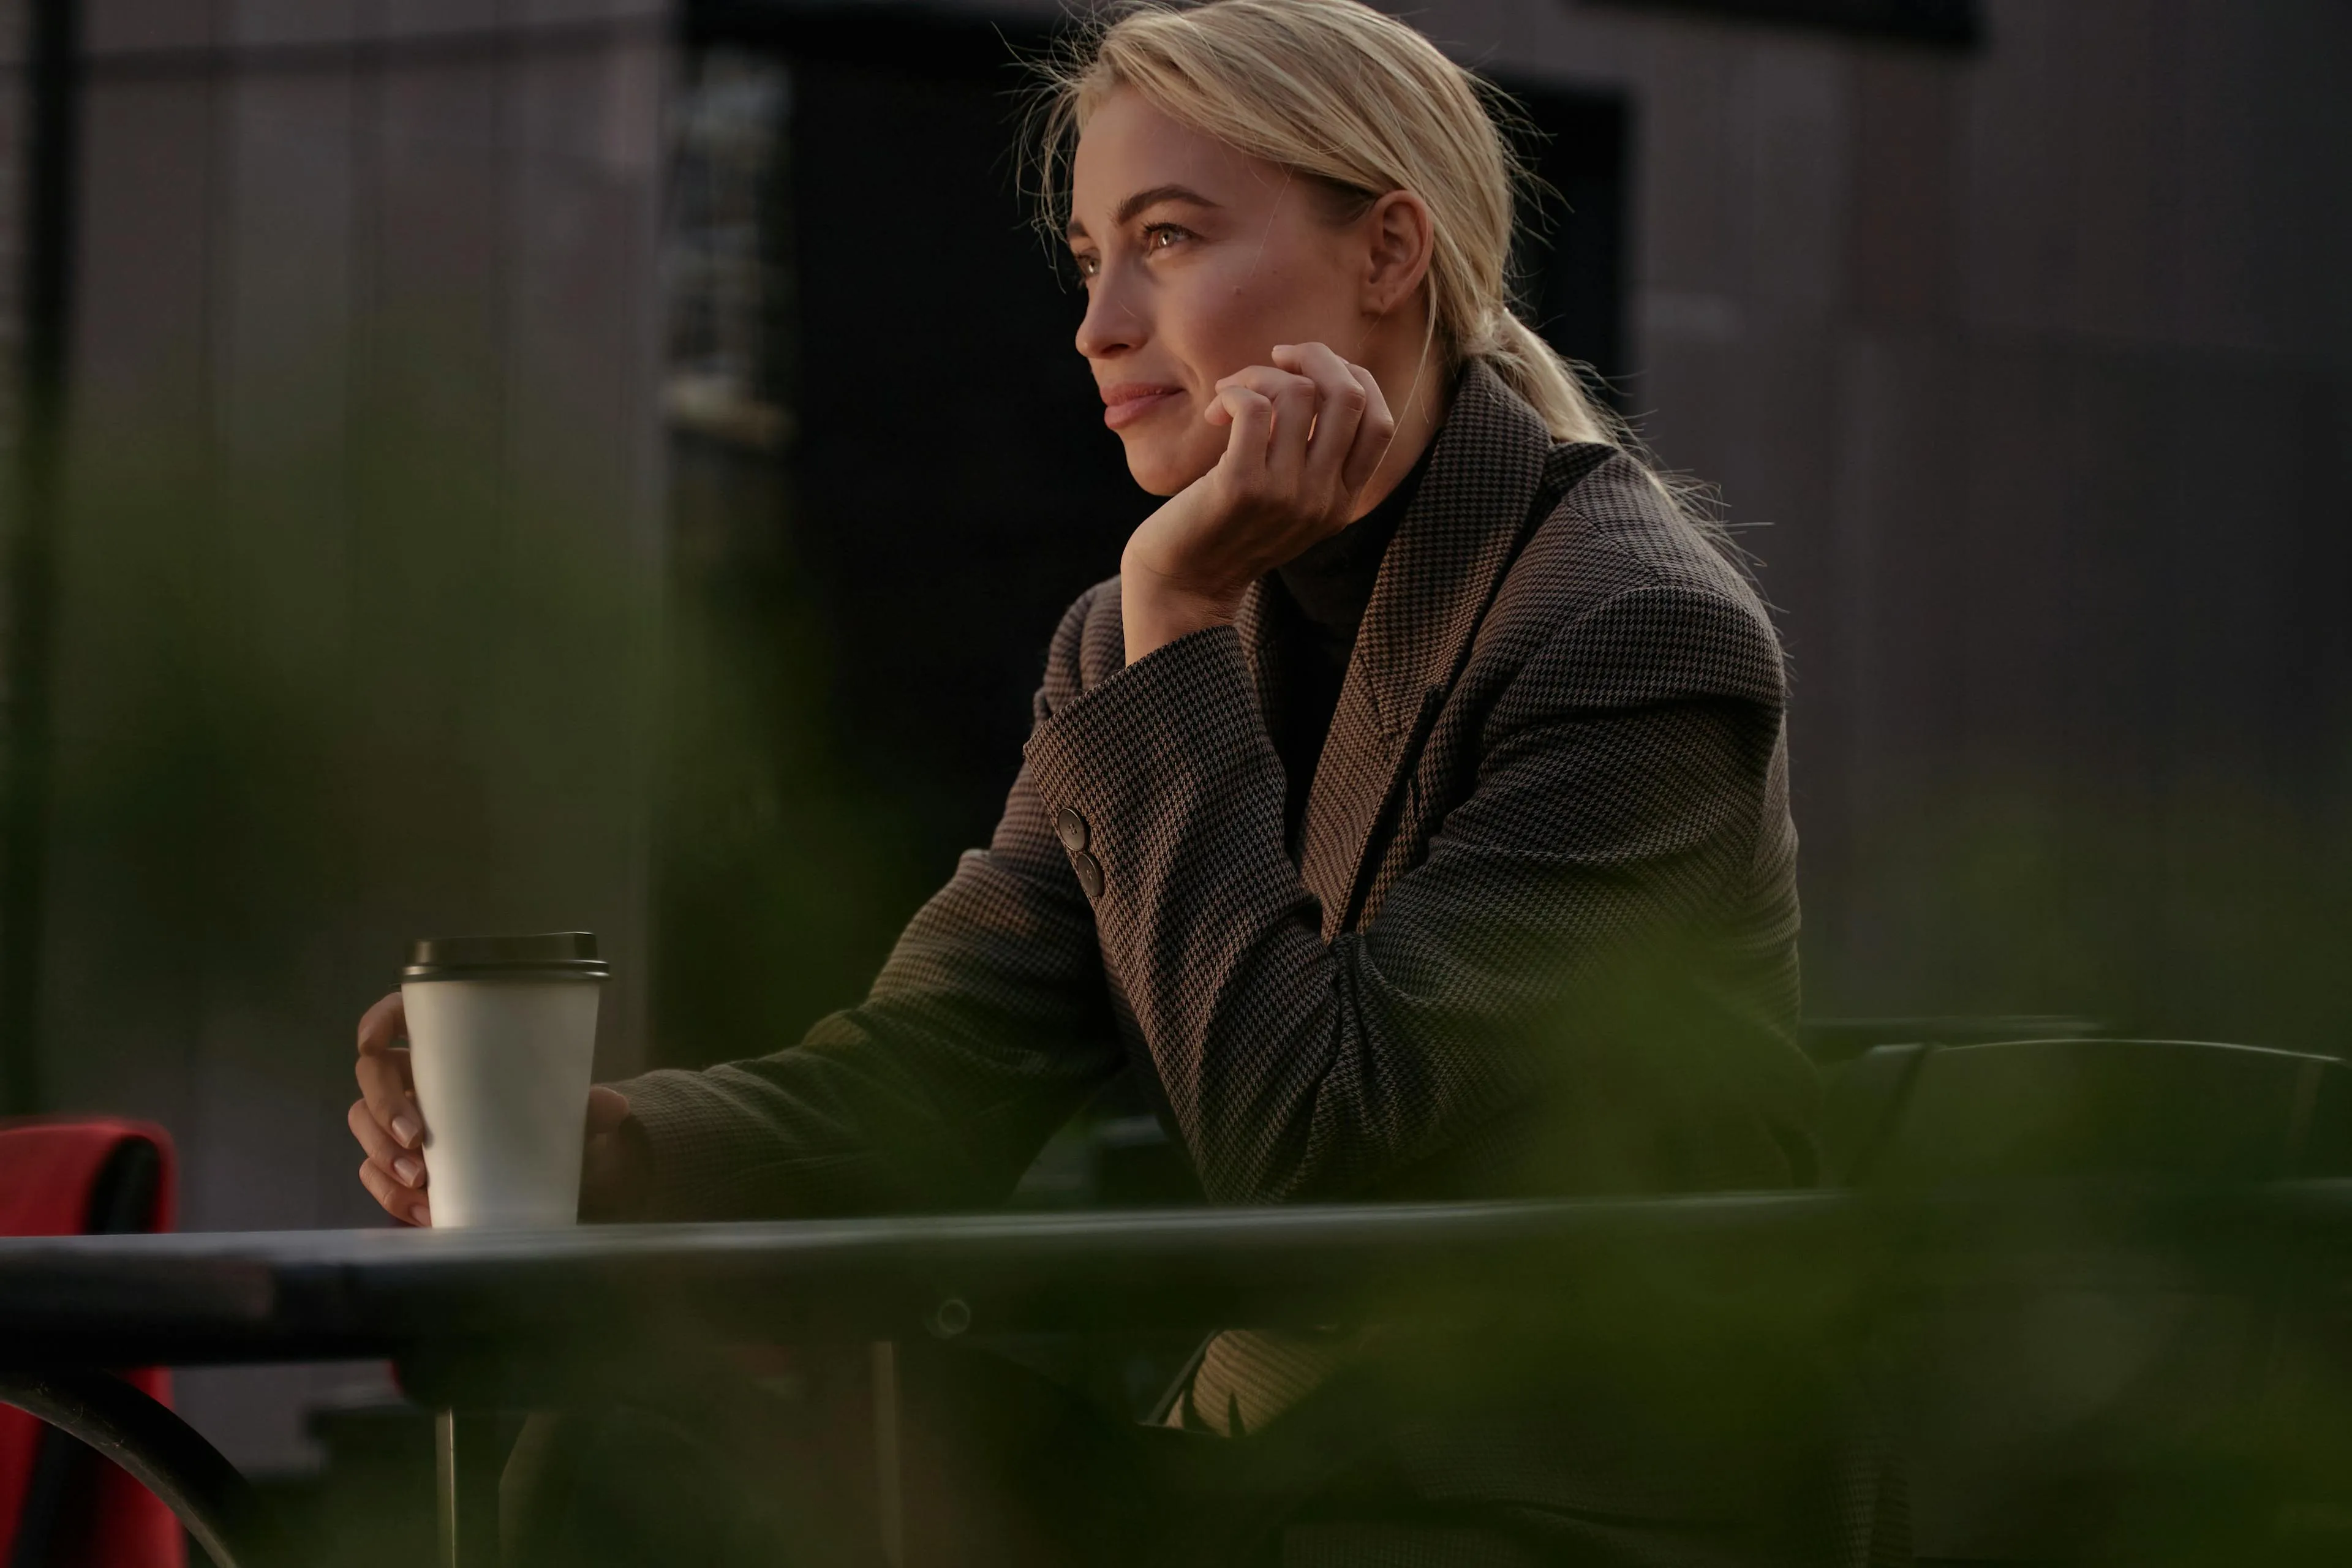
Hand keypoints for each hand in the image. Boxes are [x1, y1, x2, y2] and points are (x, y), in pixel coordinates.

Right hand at [349, 991, 641, 1225]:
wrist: (545, 1164)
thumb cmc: (541, 1115)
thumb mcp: (564, 1108)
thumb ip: (587, 1108)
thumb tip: (614, 1107)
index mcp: (444, 1046)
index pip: (397, 1017)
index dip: (377, 1024)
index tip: (374, 1044)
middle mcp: (415, 1079)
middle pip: (371, 1079)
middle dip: (385, 1108)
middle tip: (417, 1139)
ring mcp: (399, 1121)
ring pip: (365, 1129)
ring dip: (383, 1155)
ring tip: (420, 1181)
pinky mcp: (399, 1164)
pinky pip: (377, 1176)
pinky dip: (392, 1194)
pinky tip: (423, 1210)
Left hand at [1121, 342, 1395, 662]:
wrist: (1183, 587)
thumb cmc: (1228, 532)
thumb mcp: (1287, 501)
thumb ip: (1312, 458)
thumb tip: (1310, 380)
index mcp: (1343, 502)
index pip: (1380, 422)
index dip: (1352, 378)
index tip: (1310, 370)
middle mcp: (1323, 499)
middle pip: (1348, 395)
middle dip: (1315, 356)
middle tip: (1276, 358)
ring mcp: (1286, 494)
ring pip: (1298, 393)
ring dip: (1259, 376)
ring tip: (1231, 395)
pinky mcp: (1241, 487)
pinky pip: (1253, 408)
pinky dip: (1234, 393)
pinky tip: (1216, 413)